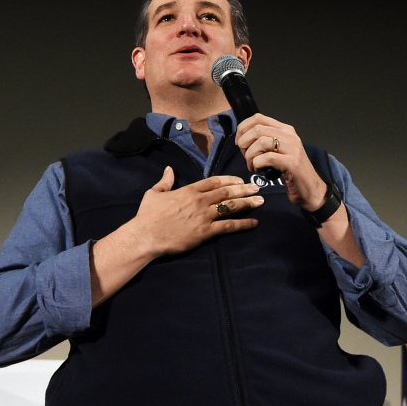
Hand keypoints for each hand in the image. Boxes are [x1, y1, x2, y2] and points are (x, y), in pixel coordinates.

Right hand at [131, 166, 261, 256]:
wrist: (146, 235)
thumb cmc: (147, 215)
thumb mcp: (153, 193)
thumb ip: (165, 181)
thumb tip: (169, 169)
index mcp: (188, 190)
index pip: (214, 181)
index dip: (229, 179)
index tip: (240, 179)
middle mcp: (199, 201)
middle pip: (226, 192)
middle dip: (244, 188)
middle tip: (257, 187)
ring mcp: (203, 216)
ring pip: (230, 206)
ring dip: (247, 203)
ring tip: (260, 201)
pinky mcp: (205, 232)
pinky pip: (228, 226)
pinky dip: (243, 224)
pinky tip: (254, 223)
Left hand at [235, 114, 326, 210]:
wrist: (310, 188)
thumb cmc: (291, 171)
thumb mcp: (278, 151)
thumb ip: (265, 141)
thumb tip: (242, 139)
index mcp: (285, 130)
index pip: (258, 118)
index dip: (243, 128)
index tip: (239, 142)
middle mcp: (289, 135)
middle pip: (257, 129)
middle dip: (244, 144)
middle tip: (246, 157)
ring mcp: (292, 148)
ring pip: (260, 142)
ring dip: (250, 156)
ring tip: (252, 165)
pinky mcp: (291, 162)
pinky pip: (266, 158)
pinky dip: (257, 164)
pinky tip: (260, 170)